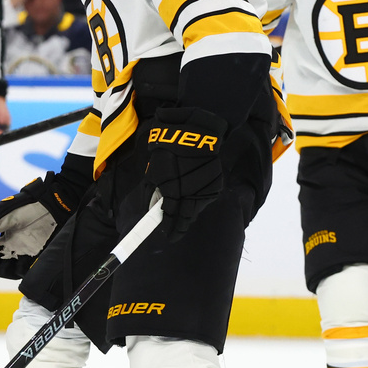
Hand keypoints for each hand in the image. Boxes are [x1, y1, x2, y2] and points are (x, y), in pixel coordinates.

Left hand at [0, 95, 10, 133]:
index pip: (1, 130)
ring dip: (2, 130)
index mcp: (3, 119)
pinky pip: (7, 124)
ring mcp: (8, 117)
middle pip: (5, 129)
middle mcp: (7, 119)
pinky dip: (3, 126)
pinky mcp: (8, 116)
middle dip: (0, 133)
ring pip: (6, 127)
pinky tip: (0, 126)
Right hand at [0, 171, 75, 278]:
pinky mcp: (39, 257)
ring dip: (4, 270)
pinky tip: (19, 262)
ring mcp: (26, 254)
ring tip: (1, 265)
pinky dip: (21, 268)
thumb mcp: (10, 215)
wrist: (51, 205)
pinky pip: (28, 268)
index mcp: (6, 241)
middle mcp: (15, 250)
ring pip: (11, 270)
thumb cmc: (30, 208)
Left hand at [144, 107, 226, 242]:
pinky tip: (193, 198)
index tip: (167, 235)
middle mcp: (190, 193)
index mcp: (173, 190)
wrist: (197, 132)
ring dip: (189, 212)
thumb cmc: (170, 149)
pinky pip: (205, 199)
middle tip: (174, 231)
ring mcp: (205, 190)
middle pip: (186, 218)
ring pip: (196, 210)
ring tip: (182, 214)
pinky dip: (199, 201)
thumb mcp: (155, 169)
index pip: (171, 217)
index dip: (169, 227)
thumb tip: (152, 207)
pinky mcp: (215, 185)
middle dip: (179, 225)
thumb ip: (153, 191)